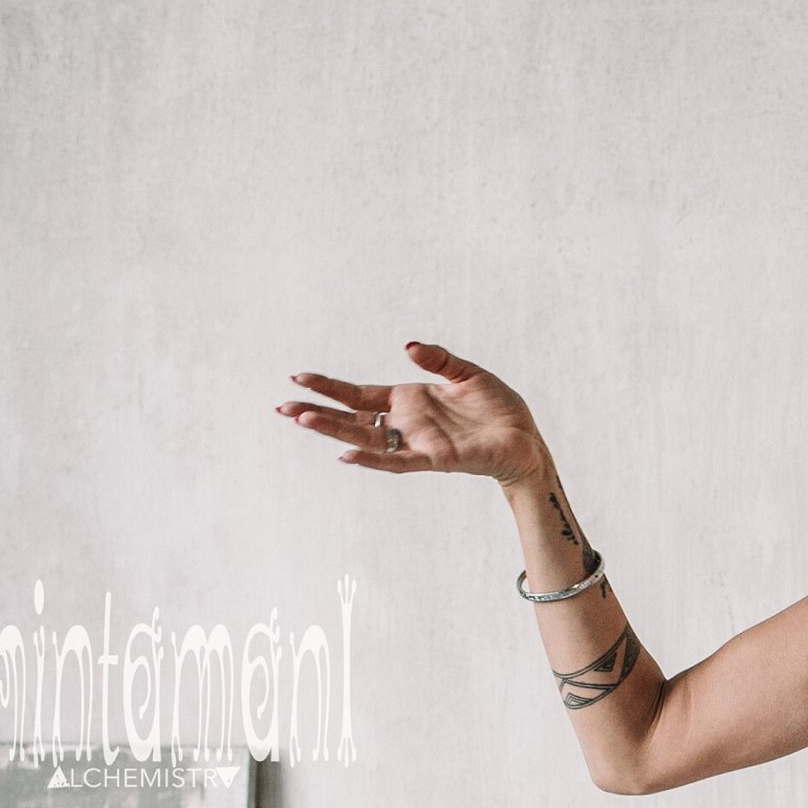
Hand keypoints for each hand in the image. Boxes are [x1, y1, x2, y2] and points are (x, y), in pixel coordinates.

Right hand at [276, 341, 547, 486]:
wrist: (525, 438)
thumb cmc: (497, 408)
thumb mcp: (466, 373)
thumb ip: (436, 359)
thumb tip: (407, 346)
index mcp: (408, 401)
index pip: (358, 395)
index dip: (329, 387)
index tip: (297, 378)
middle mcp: (406, 424)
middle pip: (352, 419)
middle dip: (317, 413)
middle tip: (281, 408)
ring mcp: (417, 443)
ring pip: (365, 440)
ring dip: (334, 431)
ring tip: (302, 421)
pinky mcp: (436, 459)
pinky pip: (397, 461)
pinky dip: (371, 459)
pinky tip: (346, 454)